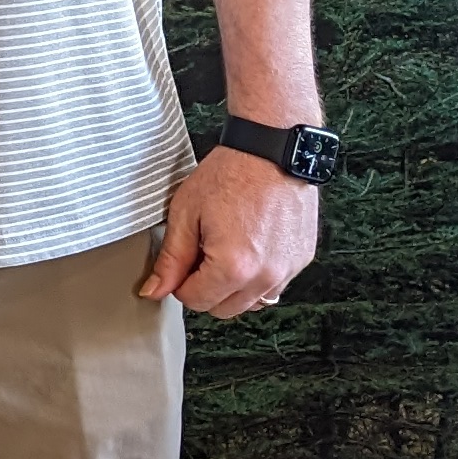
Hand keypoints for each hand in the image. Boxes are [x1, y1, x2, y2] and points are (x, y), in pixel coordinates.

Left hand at [140, 144, 320, 318]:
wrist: (273, 149)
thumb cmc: (232, 173)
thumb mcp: (186, 213)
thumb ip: (171, 258)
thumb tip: (155, 290)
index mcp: (233, 267)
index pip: (195, 301)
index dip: (181, 282)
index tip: (184, 260)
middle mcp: (266, 276)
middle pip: (224, 309)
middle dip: (207, 288)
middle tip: (203, 252)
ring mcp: (288, 269)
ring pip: (251, 302)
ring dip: (234, 287)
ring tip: (227, 249)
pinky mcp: (302, 259)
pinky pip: (274, 285)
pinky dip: (259, 276)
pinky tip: (250, 245)